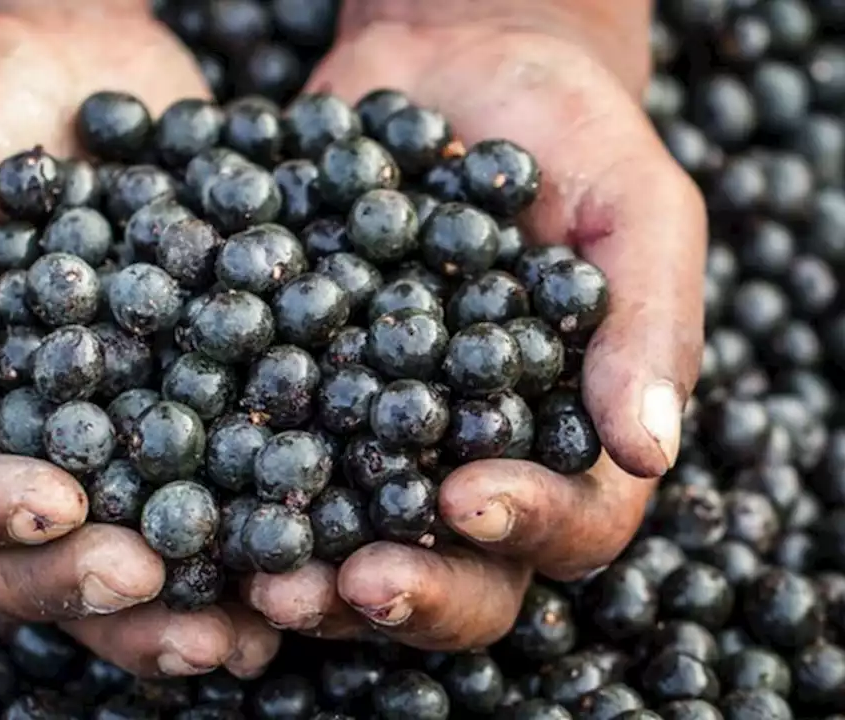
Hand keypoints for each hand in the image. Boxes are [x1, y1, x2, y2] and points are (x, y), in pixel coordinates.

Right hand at [0, 4, 277, 677]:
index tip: (59, 509)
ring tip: (249, 631)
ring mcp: (97, 446)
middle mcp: (4, 455)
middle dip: (95, 591)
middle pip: (33, 562)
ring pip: (128, 552)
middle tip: (165, 598)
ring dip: (183, 605)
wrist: (64, 64)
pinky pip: (211, 488)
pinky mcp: (178, 416)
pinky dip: (254, 528)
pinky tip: (310, 552)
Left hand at [245, 4, 705, 649]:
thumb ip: (649, 326)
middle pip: (462, 578)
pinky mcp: (306, 405)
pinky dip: (236, 495)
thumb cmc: (571, 137)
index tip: (462, 500)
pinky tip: (193, 500)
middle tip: (347, 584)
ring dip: (313, 579)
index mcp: (573, 443)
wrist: (456, 68)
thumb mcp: (635, 209)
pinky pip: (272, 468)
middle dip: (409, 593)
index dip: (523, 528)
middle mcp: (478, 467)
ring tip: (260, 576)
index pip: (572, 524)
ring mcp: (384, 448)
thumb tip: (651, 454)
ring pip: (357, 551)